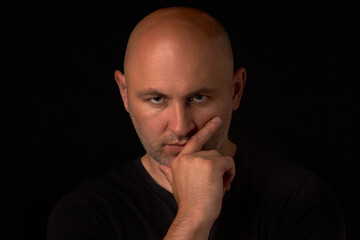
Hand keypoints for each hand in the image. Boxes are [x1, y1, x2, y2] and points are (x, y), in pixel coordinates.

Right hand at [160, 117, 234, 238]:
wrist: (193, 215)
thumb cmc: (188, 203)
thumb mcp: (175, 185)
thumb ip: (170, 172)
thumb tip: (161, 167)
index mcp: (179, 161)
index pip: (194, 141)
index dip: (206, 130)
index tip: (216, 121)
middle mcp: (188, 157)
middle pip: (212, 153)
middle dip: (217, 168)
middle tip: (216, 184)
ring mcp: (199, 159)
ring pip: (221, 158)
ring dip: (224, 172)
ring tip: (218, 187)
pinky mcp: (212, 164)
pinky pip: (229, 162)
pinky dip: (231, 173)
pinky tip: (224, 184)